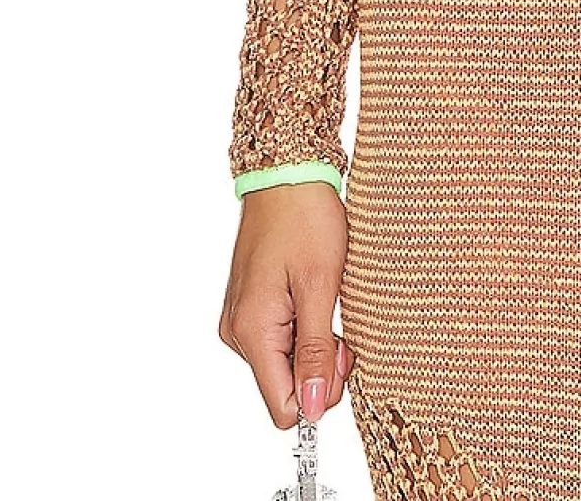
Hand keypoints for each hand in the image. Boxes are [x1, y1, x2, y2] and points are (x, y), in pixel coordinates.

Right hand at [218, 183, 354, 426]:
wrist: (287, 173)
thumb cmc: (304, 217)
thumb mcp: (321, 285)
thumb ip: (316, 351)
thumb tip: (314, 407)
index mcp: (252, 332)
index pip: (283, 407)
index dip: (319, 391)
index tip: (341, 354)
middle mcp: (238, 332)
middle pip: (286, 385)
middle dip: (322, 363)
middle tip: (339, 316)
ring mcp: (242, 319)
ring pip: (286, 362)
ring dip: (315, 341)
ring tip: (327, 297)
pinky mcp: (252, 307)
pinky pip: (281, 338)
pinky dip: (304, 325)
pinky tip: (314, 294)